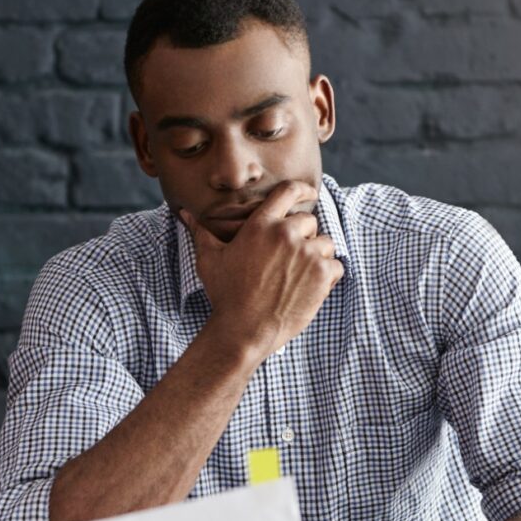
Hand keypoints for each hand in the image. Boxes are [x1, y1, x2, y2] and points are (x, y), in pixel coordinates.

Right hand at [178, 180, 343, 358]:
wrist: (243, 330)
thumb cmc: (225, 295)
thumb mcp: (209, 259)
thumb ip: (201, 231)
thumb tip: (184, 213)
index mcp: (261, 225)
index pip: (288, 192)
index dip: (303, 190)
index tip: (310, 194)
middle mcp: (286, 234)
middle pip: (309, 221)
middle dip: (304, 236)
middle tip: (292, 259)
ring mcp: (307, 253)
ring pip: (325, 244)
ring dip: (318, 256)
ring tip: (301, 275)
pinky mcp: (322, 275)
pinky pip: (336, 266)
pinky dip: (329, 276)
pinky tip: (312, 288)